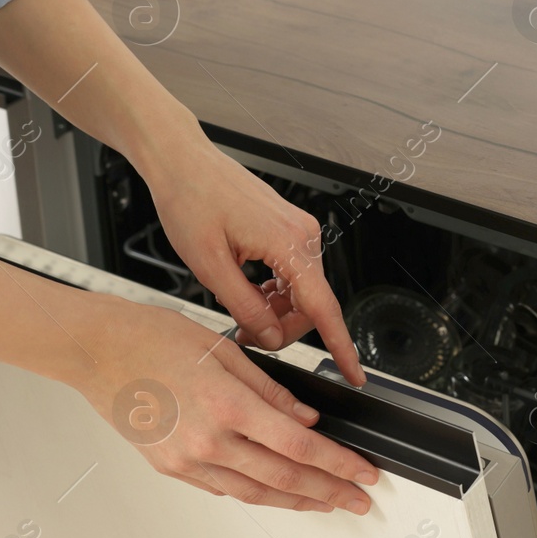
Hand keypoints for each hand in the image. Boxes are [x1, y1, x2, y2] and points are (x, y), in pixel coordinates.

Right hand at [74, 294, 379, 512]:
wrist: (95, 351)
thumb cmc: (150, 338)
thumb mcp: (224, 351)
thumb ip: (271, 390)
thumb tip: (307, 417)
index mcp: (226, 404)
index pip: (300, 445)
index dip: (339, 464)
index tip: (363, 472)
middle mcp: (207, 440)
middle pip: (284, 477)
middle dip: (329, 491)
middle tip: (358, 499)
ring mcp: (186, 460)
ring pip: (255, 492)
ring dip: (296, 501)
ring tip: (326, 503)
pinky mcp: (171, 468)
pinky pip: (224, 489)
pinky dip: (256, 492)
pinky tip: (275, 492)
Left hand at [141, 137, 367, 386]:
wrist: (182, 162)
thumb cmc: (190, 200)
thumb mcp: (210, 266)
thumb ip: (245, 307)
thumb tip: (272, 337)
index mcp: (288, 243)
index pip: (323, 308)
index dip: (340, 347)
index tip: (354, 376)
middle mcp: (302, 234)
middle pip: (310, 304)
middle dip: (282, 327)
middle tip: (244, 334)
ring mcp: (298, 229)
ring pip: (300, 290)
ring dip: (274, 308)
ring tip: (238, 306)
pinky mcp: (287, 227)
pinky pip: (292, 272)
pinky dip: (273, 289)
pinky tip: (247, 287)